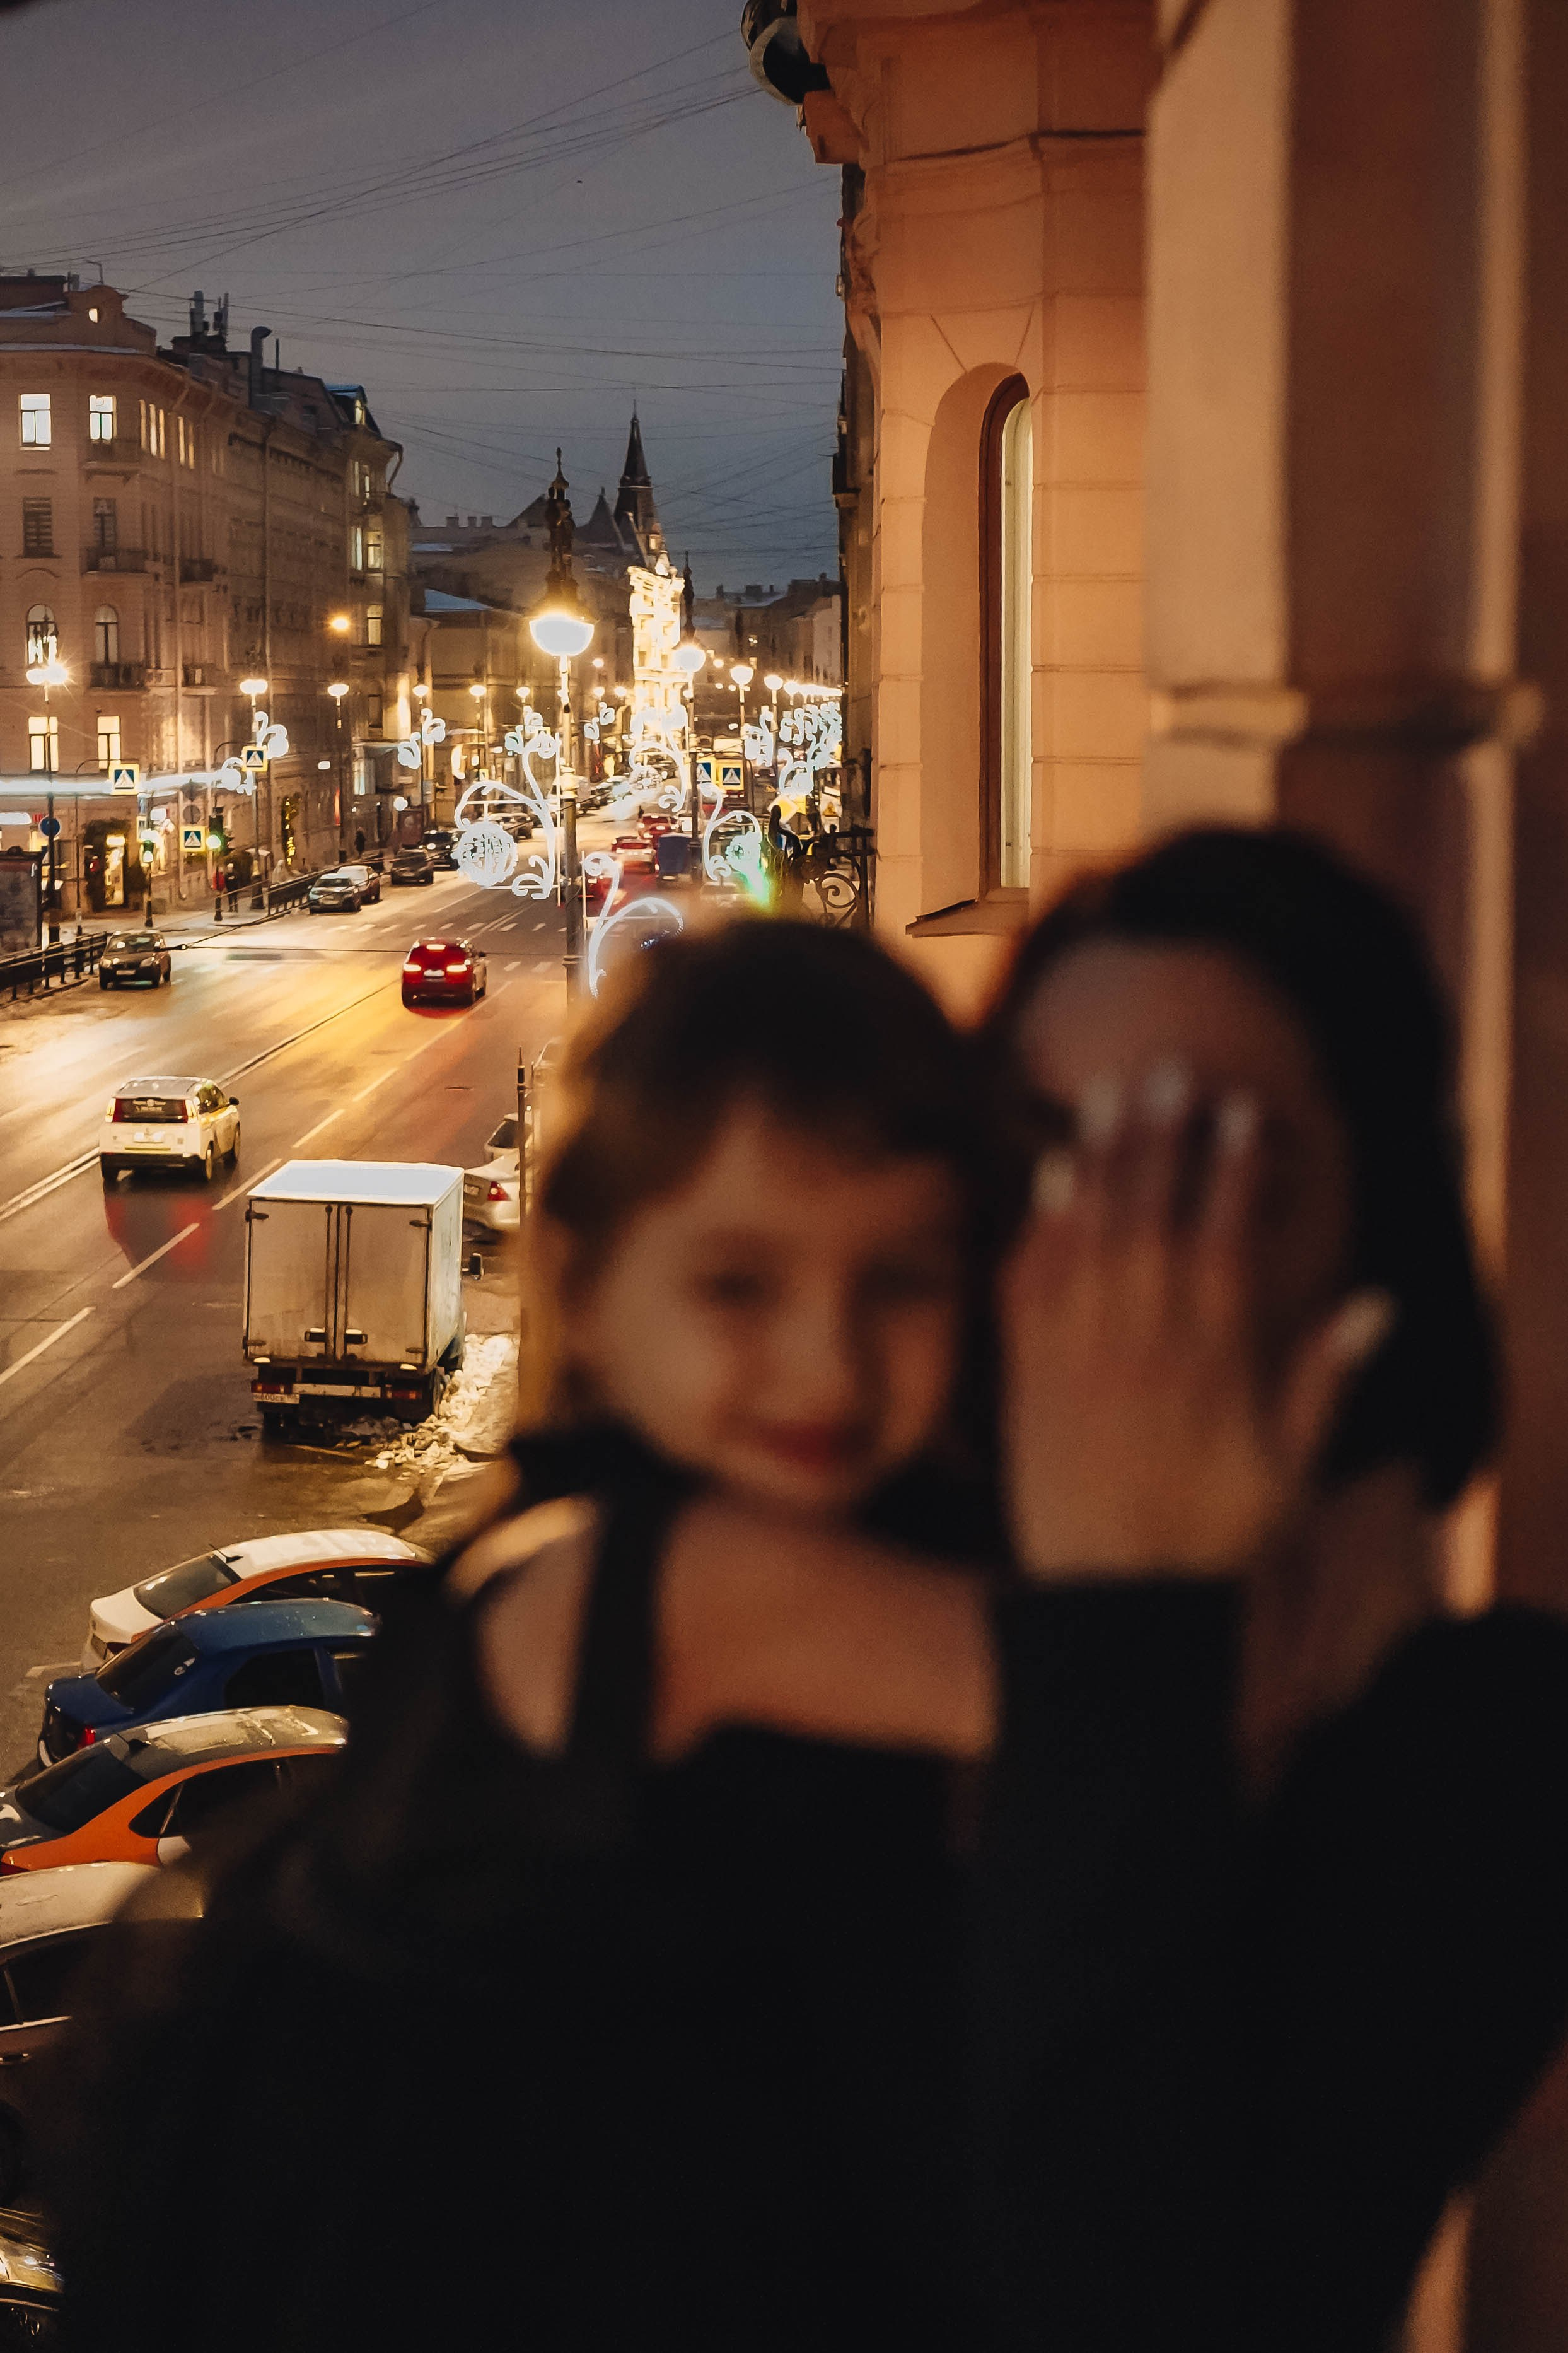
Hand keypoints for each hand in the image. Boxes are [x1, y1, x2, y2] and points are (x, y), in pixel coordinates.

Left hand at [1002, 1065, 1392, 1579]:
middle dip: (1162, 1138)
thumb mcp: (1290, 1470)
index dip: (1235, 1170)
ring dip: (1101, 1158)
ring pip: (1088, 1236)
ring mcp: (1078, 1354)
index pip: (1226, 1239)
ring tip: (1109, 1092)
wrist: (1112, 1598)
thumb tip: (1376, 1303)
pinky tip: (1050, 1174)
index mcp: (1212, 1359)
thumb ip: (1326, 1382)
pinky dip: (1040, 1226)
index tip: (1244, 1111)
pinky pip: (1031, 1284)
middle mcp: (1143, 1343)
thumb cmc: (1214, 1535)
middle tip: (1169, 1069)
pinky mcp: (1029, 1376)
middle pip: (1152, 1217)